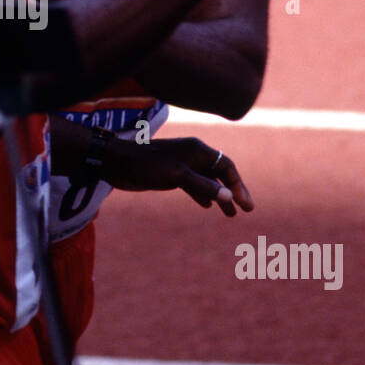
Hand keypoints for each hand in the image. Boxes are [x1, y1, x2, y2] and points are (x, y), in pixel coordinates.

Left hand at [104, 136, 252, 215]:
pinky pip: (193, 184)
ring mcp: (181, 165)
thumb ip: (203, 185)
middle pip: (220, 173)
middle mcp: (192, 155)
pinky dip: (203, 194)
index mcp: (197, 150)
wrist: (117, 163)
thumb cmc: (147, 165)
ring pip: (207, 180)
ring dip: (219, 196)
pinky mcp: (170, 174)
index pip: (226, 166)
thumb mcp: (177, 176)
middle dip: (233, 191)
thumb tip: (228, 197)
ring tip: (230, 215)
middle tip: (246, 210)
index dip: (238, 185)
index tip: (246, 205)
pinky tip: (207, 206)